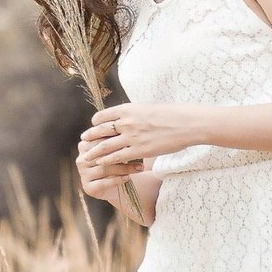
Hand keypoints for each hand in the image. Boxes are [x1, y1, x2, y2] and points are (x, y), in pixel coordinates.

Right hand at [75, 136, 143, 203]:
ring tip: (139, 167)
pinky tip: (128, 177)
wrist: (119, 184)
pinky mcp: (88, 187)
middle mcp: (81, 159)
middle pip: (102, 155)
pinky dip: (117, 180)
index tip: (133, 139)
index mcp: (85, 145)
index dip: (117, 140)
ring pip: (104, 169)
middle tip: (139, 153)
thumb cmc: (120, 160)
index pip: (100, 140)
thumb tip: (128, 125)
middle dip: (121, 154)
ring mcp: (83, 174)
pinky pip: (103, 183)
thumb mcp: (118, 147)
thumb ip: (116, 137)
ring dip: (124, 168)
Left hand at [81, 103, 201, 166]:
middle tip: (83, 141)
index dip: (96, 121)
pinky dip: (107, 160)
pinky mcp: (139, 151)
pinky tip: (101, 163)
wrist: (188, 123)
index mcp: (128, 109)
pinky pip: (117, 157)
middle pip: (101, 131)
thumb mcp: (148, 108)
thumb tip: (128, 116)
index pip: (103, 115)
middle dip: (90, 137)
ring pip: (105, 146)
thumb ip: (135, 113)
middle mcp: (127, 122)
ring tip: (86, 156)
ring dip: (93, 152)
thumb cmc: (172, 115)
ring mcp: (132, 137)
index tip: (93, 125)